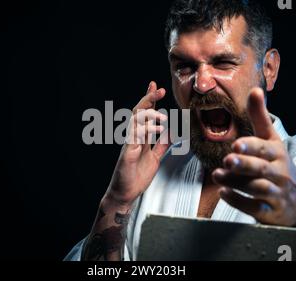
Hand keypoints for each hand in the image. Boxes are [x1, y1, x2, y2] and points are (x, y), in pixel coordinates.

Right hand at [105, 81, 170, 206]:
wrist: (125, 193)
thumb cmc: (136, 176)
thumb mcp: (154, 158)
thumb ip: (161, 145)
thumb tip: (171, 133)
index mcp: (141, 137)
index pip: (145, 114)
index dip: (151, 100)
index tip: (157, 88)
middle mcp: (134, 137)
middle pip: (139, 112)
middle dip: (148, 99)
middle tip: (158, 89)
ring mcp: (129, 143)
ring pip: (135, 121)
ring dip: (149, 114)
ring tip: (163, 116)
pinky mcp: (127, 152)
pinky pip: (134, 136)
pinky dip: (145, 130)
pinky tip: (157, 129)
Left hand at [212, 88, 295, 228]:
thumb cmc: (278, 164)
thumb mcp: (272, 139)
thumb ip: (260, 117)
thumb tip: (255, 89)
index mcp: (277, 153)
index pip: (265, 148)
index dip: (251, 146)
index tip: (236, 143)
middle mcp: (278, 173)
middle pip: (261, 169)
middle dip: (245, 164)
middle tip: (228, 159)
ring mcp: (275, 193)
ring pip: (256, 188)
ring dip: (236, 182)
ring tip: (216, 175)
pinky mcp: (269, 211)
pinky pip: (254, 208)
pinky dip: (238, 201)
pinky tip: (223, 193)